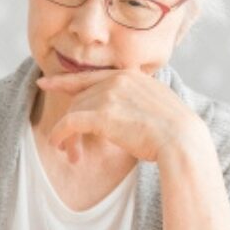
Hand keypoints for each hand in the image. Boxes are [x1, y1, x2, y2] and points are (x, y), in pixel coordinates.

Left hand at [37, 70, 205, 162]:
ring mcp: (109, 95)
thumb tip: (132, 112)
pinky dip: (60, 134)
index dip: (66, 81)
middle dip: (68, 120)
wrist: (182, 140)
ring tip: (69, 154)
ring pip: (74, 111)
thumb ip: (140, 100)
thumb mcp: (158, 105)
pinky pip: (69, 122)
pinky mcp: (101, 114)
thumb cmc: (177, 131)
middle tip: (64, 143)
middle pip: (80, 97)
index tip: (47, 83)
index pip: (91, 76)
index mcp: (131, 75)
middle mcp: (117, 79)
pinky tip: (60, 146)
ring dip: (67, 134)